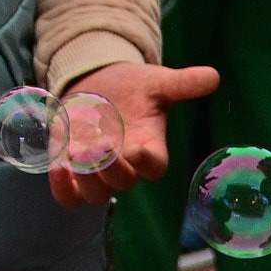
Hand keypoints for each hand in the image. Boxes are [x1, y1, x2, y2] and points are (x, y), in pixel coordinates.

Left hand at [48, 59, 218, 206]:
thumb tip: (212, 76)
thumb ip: (182, 83)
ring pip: (95, 193)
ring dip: (86, 179)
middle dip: (110, 169)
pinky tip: (58, 168)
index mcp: (149, 148)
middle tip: (96, 148)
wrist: (97, 82)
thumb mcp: (156, 81)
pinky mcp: (71, 168)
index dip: (147, 162)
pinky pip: (69, 194)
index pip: (154, 166)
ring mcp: (97, 170)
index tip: (139, 149)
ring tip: (75, 153)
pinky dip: (63, 189)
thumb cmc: (132, 87)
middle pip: (123, 183)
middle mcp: (125, 165)